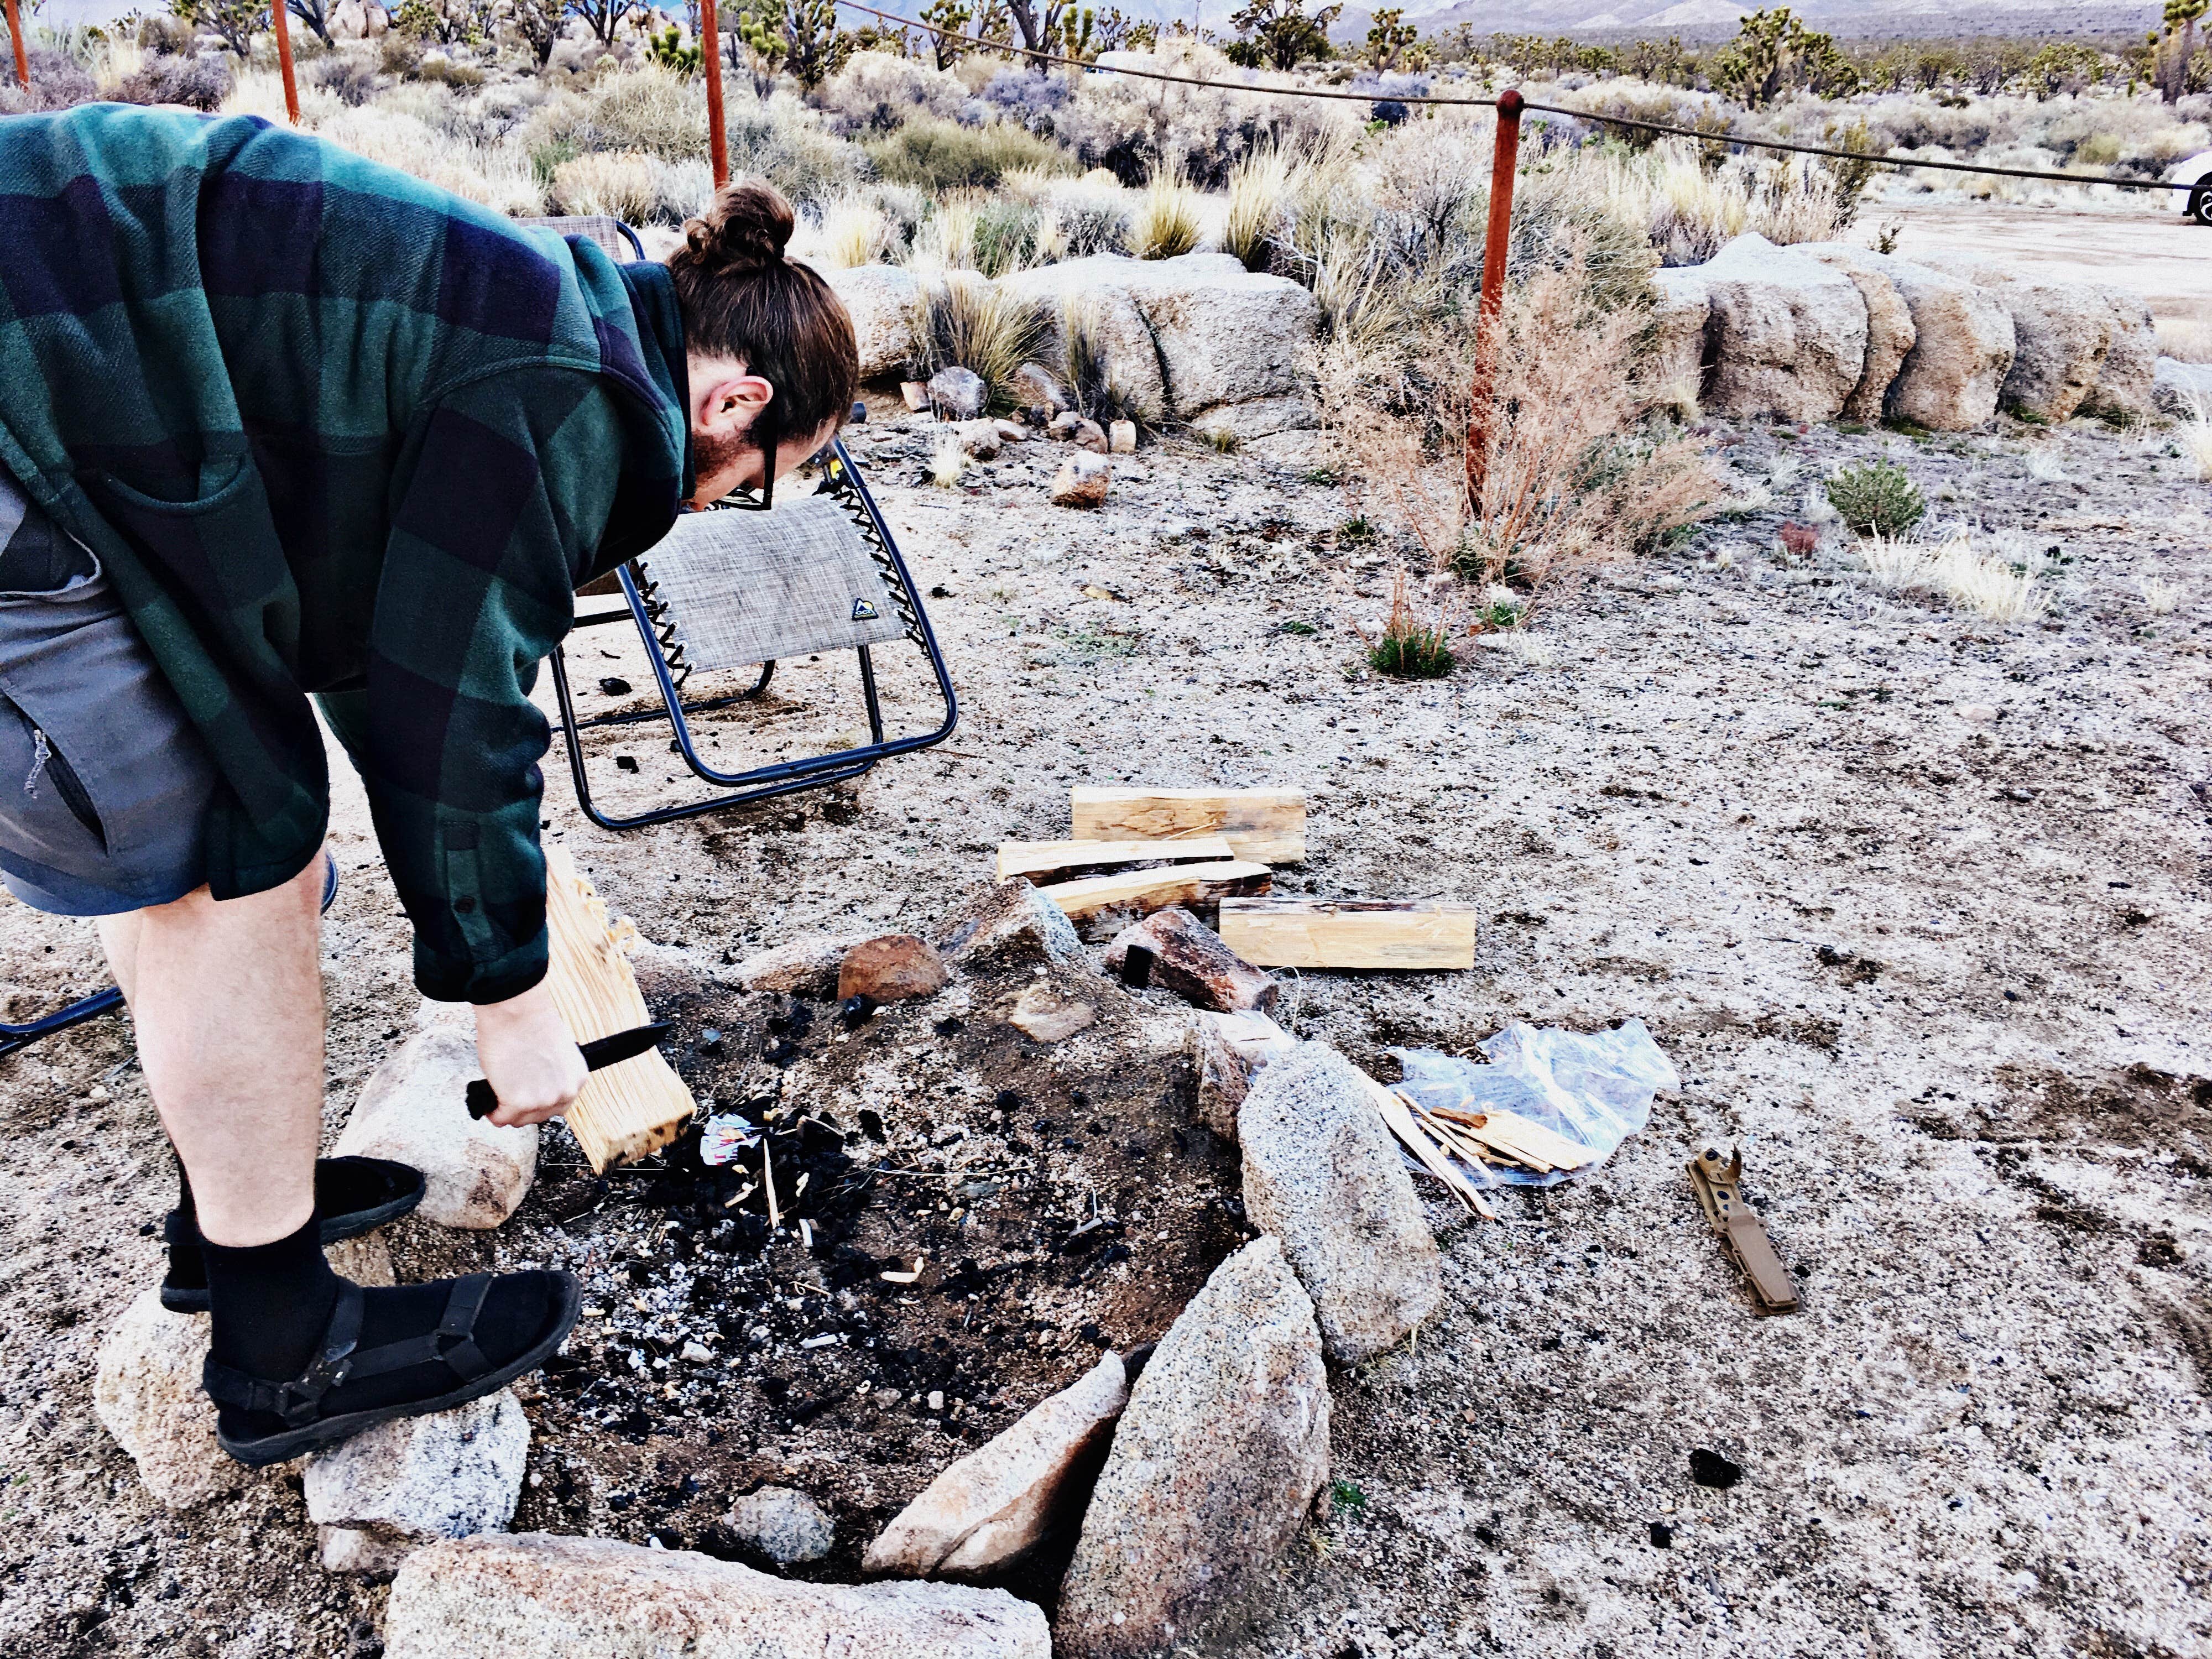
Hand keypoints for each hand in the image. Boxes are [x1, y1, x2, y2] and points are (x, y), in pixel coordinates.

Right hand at [473, 983, 586, 1127]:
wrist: (516, 1011)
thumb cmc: (531, 1022)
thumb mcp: (555, 1053)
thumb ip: (551, 1074)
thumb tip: (534, 1084)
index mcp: (576, 1079)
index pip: (558, 1105)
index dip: (538, 1102)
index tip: (526, 1099)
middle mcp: (564, 1093)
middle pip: (539, 1116)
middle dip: (522, 1109)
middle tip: (507, 1098)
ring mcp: (542, 1100)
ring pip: (520, 1120)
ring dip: (506, 1112)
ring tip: (497, 1100)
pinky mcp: (518, 1102)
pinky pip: (501, 1118)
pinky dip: (492, 1113)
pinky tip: (487, 1104)